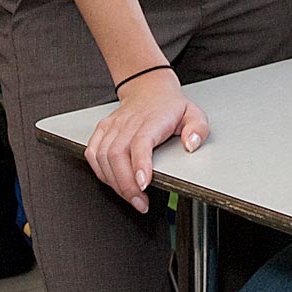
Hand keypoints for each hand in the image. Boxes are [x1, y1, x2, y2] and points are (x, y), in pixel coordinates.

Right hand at [83, 70, 208, 212]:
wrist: (149, 89)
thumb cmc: (170, 107)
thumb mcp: (194, 114)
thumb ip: (198, 128)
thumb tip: (191, 144)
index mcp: (152, 120)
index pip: (141, 142)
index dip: (140, 165)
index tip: (143, 185)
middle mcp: (128, 123)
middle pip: (117, 155)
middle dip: (126, 185)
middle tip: (140, 203)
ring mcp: (113, 126)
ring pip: (102, 156)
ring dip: (114, 182)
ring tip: (130, 197)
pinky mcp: (102, 129)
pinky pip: (92, 153)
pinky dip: (100, 171)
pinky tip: (112, 182)